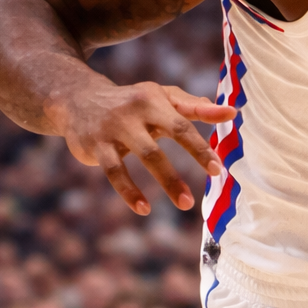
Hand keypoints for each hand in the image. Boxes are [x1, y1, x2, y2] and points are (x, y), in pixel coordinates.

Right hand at [52, 80, 235, 213]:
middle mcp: (135, 111)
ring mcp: (114, 128)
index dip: (201, 146)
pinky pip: (115, 171)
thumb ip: (194, 108)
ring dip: (167, 180)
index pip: (183, 123)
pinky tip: (143, 209)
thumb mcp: (161, 98)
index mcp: (155, 99)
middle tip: (210, 185)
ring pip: (146, 155)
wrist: (78, 99)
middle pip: (169, 135)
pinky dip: (129, 191)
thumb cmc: (132, 101)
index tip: (219, 169)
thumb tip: (230, 112)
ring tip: (185, 203)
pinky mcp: (96, 145)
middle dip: (192, 160)